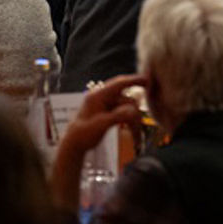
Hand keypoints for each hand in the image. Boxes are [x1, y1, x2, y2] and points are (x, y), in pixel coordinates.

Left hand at [50, 74, 144, 211]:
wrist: (75, 144)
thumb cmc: (83, 134)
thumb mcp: (99, 125)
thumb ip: (116, 116)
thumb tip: (132, 111)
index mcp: (98, 96)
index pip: (119, 83)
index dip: (134, 80)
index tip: (147, 79)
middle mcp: (103, 98)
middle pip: (127, 100)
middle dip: (135, 114)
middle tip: (137, 131)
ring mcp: (107, 105)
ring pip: (128, 109)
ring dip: (134, 123)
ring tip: (136, 139)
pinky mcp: (110, 113)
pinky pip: (125, 115)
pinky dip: (130, 124)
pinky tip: (134, 135)